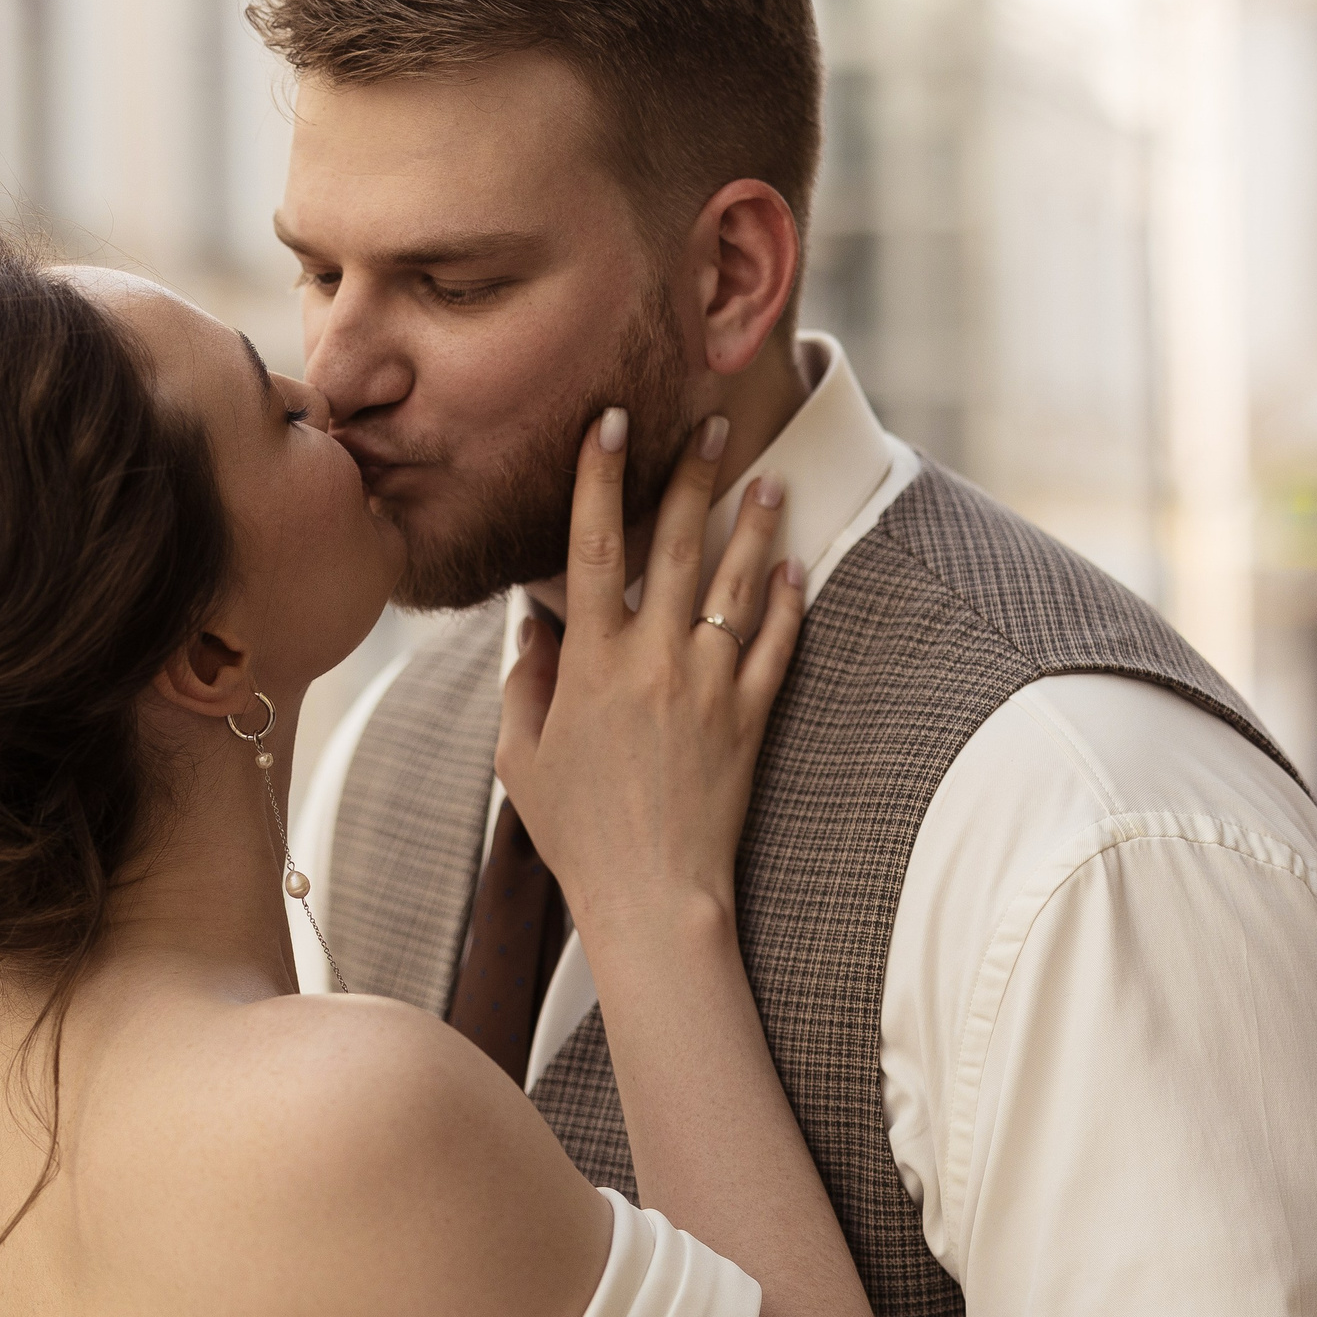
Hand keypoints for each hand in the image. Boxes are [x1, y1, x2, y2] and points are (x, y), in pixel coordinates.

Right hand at [496, 409, 800, 952]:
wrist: (652, 893)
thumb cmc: (575, 832)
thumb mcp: (521, 758)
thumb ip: (526, 683)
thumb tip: (534, 625)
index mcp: (590, 664)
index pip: (591, 548)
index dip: (599, 479)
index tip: (609, 424)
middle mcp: (655, 660)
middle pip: (677, 546)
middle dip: (692, 475)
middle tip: (711, 422)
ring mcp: (711, 685)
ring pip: (738, 584)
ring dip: (753, 525)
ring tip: (767, 477)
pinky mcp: (752, 717)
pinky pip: (777, 645)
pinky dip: (788, 602)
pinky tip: (794, 566)